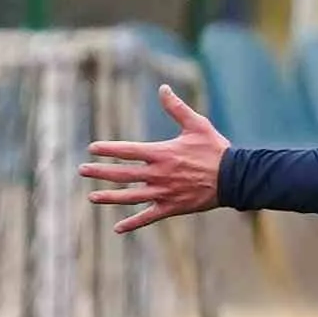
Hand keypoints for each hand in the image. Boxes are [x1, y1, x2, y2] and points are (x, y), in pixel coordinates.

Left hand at [79, 85, 230, 232]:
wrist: (235, 178)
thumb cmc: (216, 150)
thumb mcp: (197, 125)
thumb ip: (176, 108)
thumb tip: (162, 88)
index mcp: (162, 153)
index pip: (127, 150)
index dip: (108, 149)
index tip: (92, 149)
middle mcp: (158, 174)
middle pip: (123, 174)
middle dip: (100, 172)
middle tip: (82, 170)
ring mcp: (164, 193)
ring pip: (130, 197)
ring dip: (110, 197)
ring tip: (92, 197)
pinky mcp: (172, 207)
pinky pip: (148, 217)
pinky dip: (133, 223)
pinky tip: (118, 229)